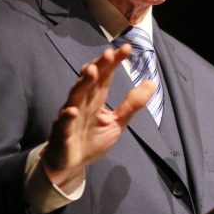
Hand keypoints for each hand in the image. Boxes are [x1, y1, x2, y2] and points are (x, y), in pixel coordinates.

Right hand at [42, 45, 155, 192]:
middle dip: (99, 66)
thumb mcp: (117, 122)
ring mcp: (70, 116)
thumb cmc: (91, 140)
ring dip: (83, 83)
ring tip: (92, 71)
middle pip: (91, 80)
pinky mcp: (62, 133)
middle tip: (109, 53)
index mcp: (96, 98)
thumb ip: (132, 104)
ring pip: (76, 96)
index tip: (126, 48)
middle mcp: (82, 102)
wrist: (70, 165)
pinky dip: (66, 117)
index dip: (114, 62)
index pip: (106, 76)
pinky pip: (63, 124)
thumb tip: (152, 82)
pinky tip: (71, 111)